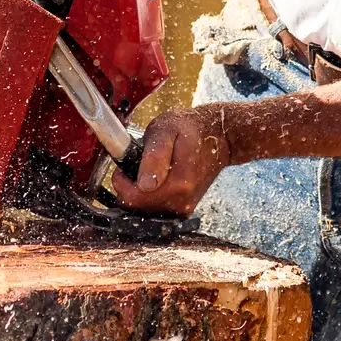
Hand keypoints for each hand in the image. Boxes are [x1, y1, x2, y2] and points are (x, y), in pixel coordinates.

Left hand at [105, 108, 228, 216]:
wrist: (219, 138)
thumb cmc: (189, 130)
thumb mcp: (166, 130)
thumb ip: (154, 156)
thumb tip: (145, 184)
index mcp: (177, 184)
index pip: (133, 198)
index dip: (122, 182)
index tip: (125, 167)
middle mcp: (182, 200)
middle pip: (138, 207)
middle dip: (130, 188)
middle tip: (136, 167)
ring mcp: (184, 207)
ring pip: (145, 211)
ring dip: (140, 194)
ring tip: (148, 172)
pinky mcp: (185, 210)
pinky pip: (156, 211)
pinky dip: (150, 199)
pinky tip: (156, 182)